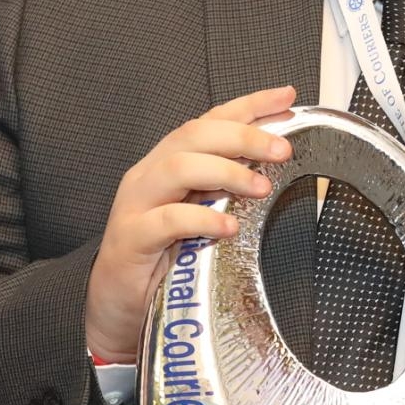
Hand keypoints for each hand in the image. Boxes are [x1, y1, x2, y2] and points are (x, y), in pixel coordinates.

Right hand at [83, 88, 295, 360]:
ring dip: (226, 172)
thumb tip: (272, 168)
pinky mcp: (131, 239)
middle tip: (282, 149)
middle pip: (195, 135)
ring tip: (261, 187)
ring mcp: (136, 205)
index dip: (248, 106)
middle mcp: (150, 175)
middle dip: (244, 136)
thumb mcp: (200, 217)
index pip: (210, 120)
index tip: (286, 97)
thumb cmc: (162, 261)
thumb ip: (225, 191)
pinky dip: (202, 219)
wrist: (117, 307)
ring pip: (178, 168)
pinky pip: (167, 220)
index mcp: (169, 163)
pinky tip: (229, 228)